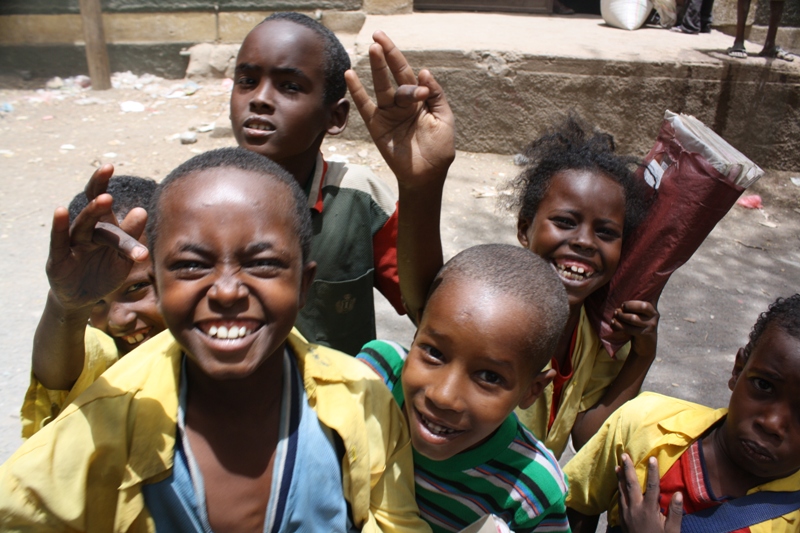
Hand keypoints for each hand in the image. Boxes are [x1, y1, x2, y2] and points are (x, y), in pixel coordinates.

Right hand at [46, 164, 148, 310]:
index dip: (101, 182)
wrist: (83, 298)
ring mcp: (71, 244)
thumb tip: (141, 210)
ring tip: (105, 198)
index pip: (100, 200)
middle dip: (102, 196)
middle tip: (109, 175)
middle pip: (93, 211)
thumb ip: (131, 237)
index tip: (109, 165)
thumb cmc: (104, 272)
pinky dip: (60, 227)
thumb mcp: (122, 258)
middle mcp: (85, 231)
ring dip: (93, 212)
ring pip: (83, 226)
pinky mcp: (58, 259)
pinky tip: (60, 211)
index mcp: (102, 227)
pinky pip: (59, 242)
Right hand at [345, 30, 454, 188]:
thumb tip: (424, 72)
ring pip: (381, 86)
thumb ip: (436, 95)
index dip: (409, 66)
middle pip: (394, 74)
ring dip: (376, 68)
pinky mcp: (377, 126)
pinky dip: (357, 92)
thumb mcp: (444, 119)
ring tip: (373, 49)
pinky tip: (350, 75)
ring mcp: (388, 113)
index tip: (418, 78)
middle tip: (379, 36)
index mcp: (420, 99)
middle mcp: (402, 103)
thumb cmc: (439, 149)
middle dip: (388, 55)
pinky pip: (365, 106)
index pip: (411, 75)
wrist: (426, 176)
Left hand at [611, 300, 658, 358]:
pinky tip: (613, 323)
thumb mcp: (641, 314)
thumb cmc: (639, 325)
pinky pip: (629, 328)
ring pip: (633, 318)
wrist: (645, 344)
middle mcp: (655, 315)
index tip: (623, 305)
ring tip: (615, 315)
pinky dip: (619, 325)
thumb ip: (636, 305)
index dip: (633, 301)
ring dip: (621, 316)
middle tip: (618, 309)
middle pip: (642, 307)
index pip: (648, 299)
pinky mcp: (644, 334)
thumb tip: (621, 291)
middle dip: (628, 306)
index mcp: (653, 308)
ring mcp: (651, 325)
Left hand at [616, 454, 681, 532]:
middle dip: (628, 468)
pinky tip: (618, 485)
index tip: (652, 458)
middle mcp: (635, 509)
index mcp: (649, 510)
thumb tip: (677, 493)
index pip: (652, 486)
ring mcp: (626, 513)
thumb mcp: (672, 531)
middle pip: (631, 484)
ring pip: (622, 491)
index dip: (652, 472)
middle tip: (624, 455)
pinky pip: (619, 500)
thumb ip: (675, 512)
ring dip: (620, 477)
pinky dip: (619, 490)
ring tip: (617, 466)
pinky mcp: (622, 518)